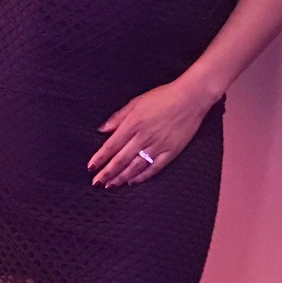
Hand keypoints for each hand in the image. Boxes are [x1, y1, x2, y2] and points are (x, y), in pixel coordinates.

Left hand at [88, 80, 211, 188]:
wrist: (190, 98)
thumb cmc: (162, 97)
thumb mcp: (136, 102)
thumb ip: (118, 117)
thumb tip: (102, 129)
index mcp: (133, 124)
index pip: (112, 145)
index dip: (100, 158)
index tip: (91, 167)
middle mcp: (143, 138)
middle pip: (121, 159)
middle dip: (107, 173)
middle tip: (97, 183)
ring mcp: (158, 146)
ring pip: (135, 166)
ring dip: (121, 177)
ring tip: (111, 185)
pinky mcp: (171, 152)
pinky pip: (154, 168)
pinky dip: (142, 176)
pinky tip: (133, 181)